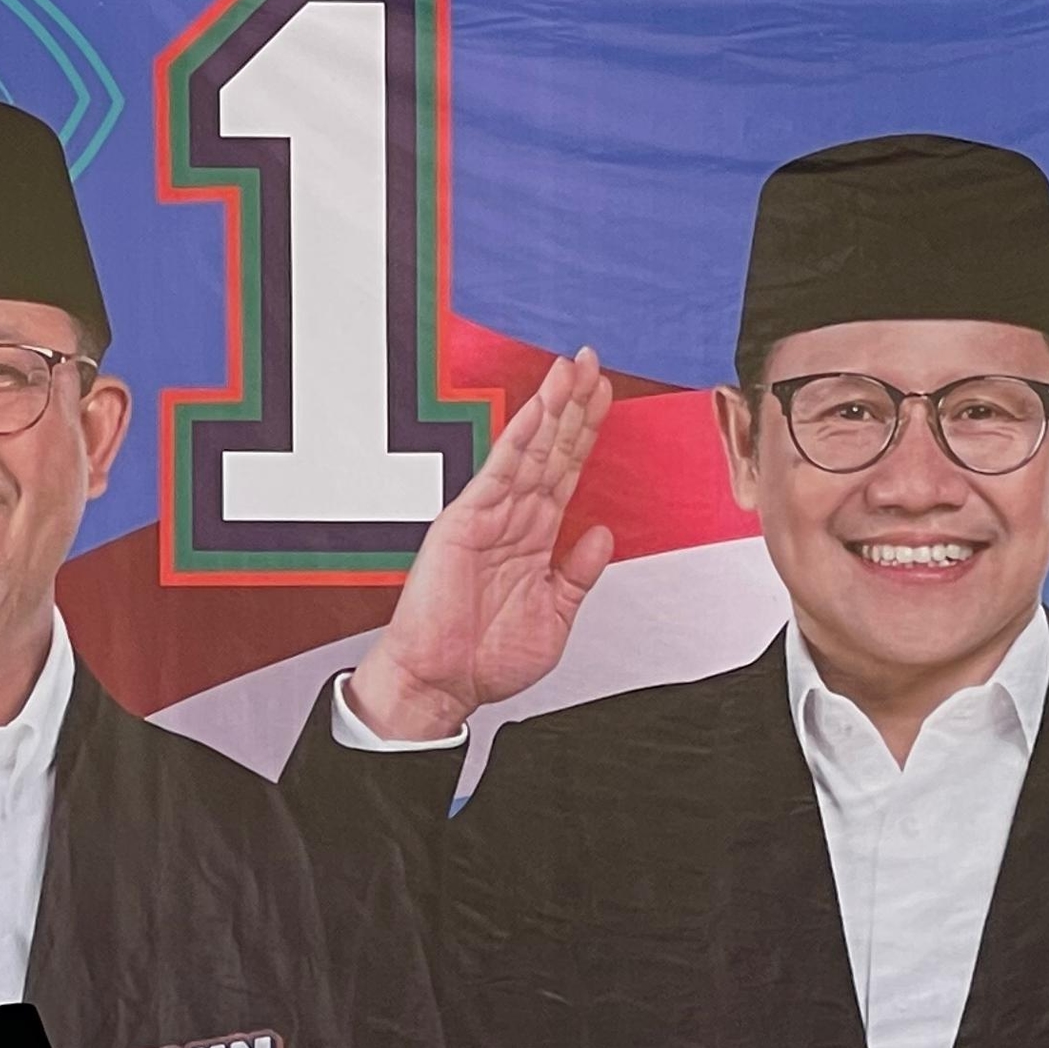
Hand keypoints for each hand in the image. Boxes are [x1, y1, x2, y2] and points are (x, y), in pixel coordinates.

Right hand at [345, 349, 616, 738]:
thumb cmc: (486, 658)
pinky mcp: (464, 523)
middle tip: (594, 363)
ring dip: (551, 410)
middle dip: (573, 407)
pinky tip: (536, 411)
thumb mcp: (555, 616)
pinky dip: (518, 441)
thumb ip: (577, 574)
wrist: (443, 684)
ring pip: (527, 452)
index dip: (585, 435)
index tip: (605, 396)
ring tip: (571, 371)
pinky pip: (497, 473)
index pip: (564, 473)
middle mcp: (511, 520)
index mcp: (532, 539)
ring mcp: (487, 517)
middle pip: (550, 451)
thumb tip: (601, 535)